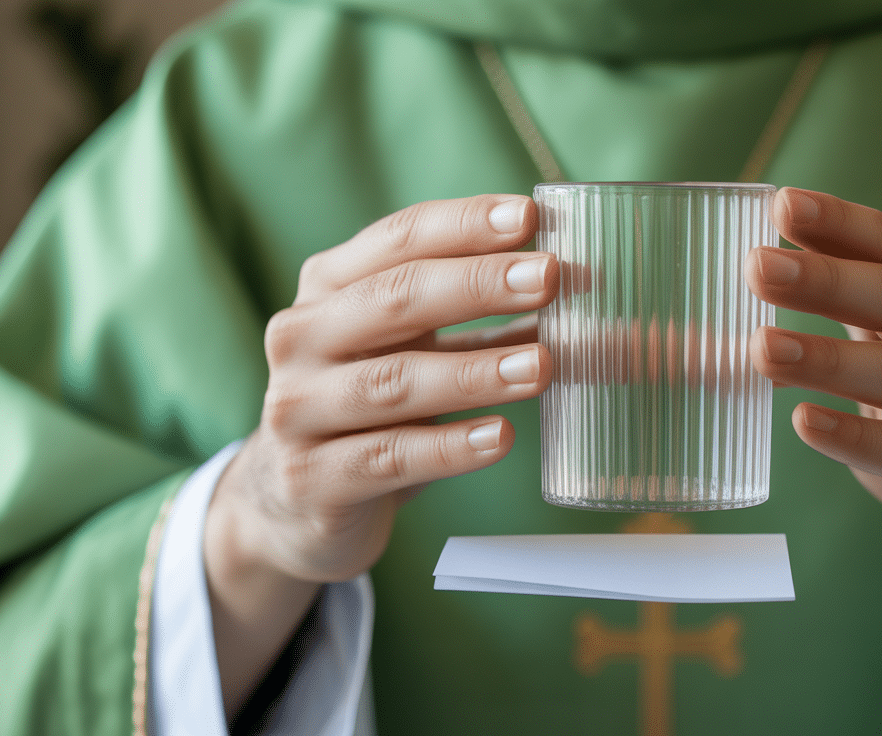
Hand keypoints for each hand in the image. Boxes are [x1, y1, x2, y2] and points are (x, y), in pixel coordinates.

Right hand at [205, 194, 556, 713]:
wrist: (295, 504)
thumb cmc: (374, 409)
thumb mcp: (419, 352)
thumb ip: (490, 323)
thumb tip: (586, 296)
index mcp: (328, 288)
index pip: (398, 239)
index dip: (464, 224)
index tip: (529, 216)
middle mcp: (301, 338)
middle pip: (394, 300)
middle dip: (477, 284)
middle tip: (549, 277)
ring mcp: (297, 409)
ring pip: (394, 382)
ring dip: (475, 372)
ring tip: (543, 366)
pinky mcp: (311, 478)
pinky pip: (389, 458)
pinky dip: (449, 447)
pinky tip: (501, 437)